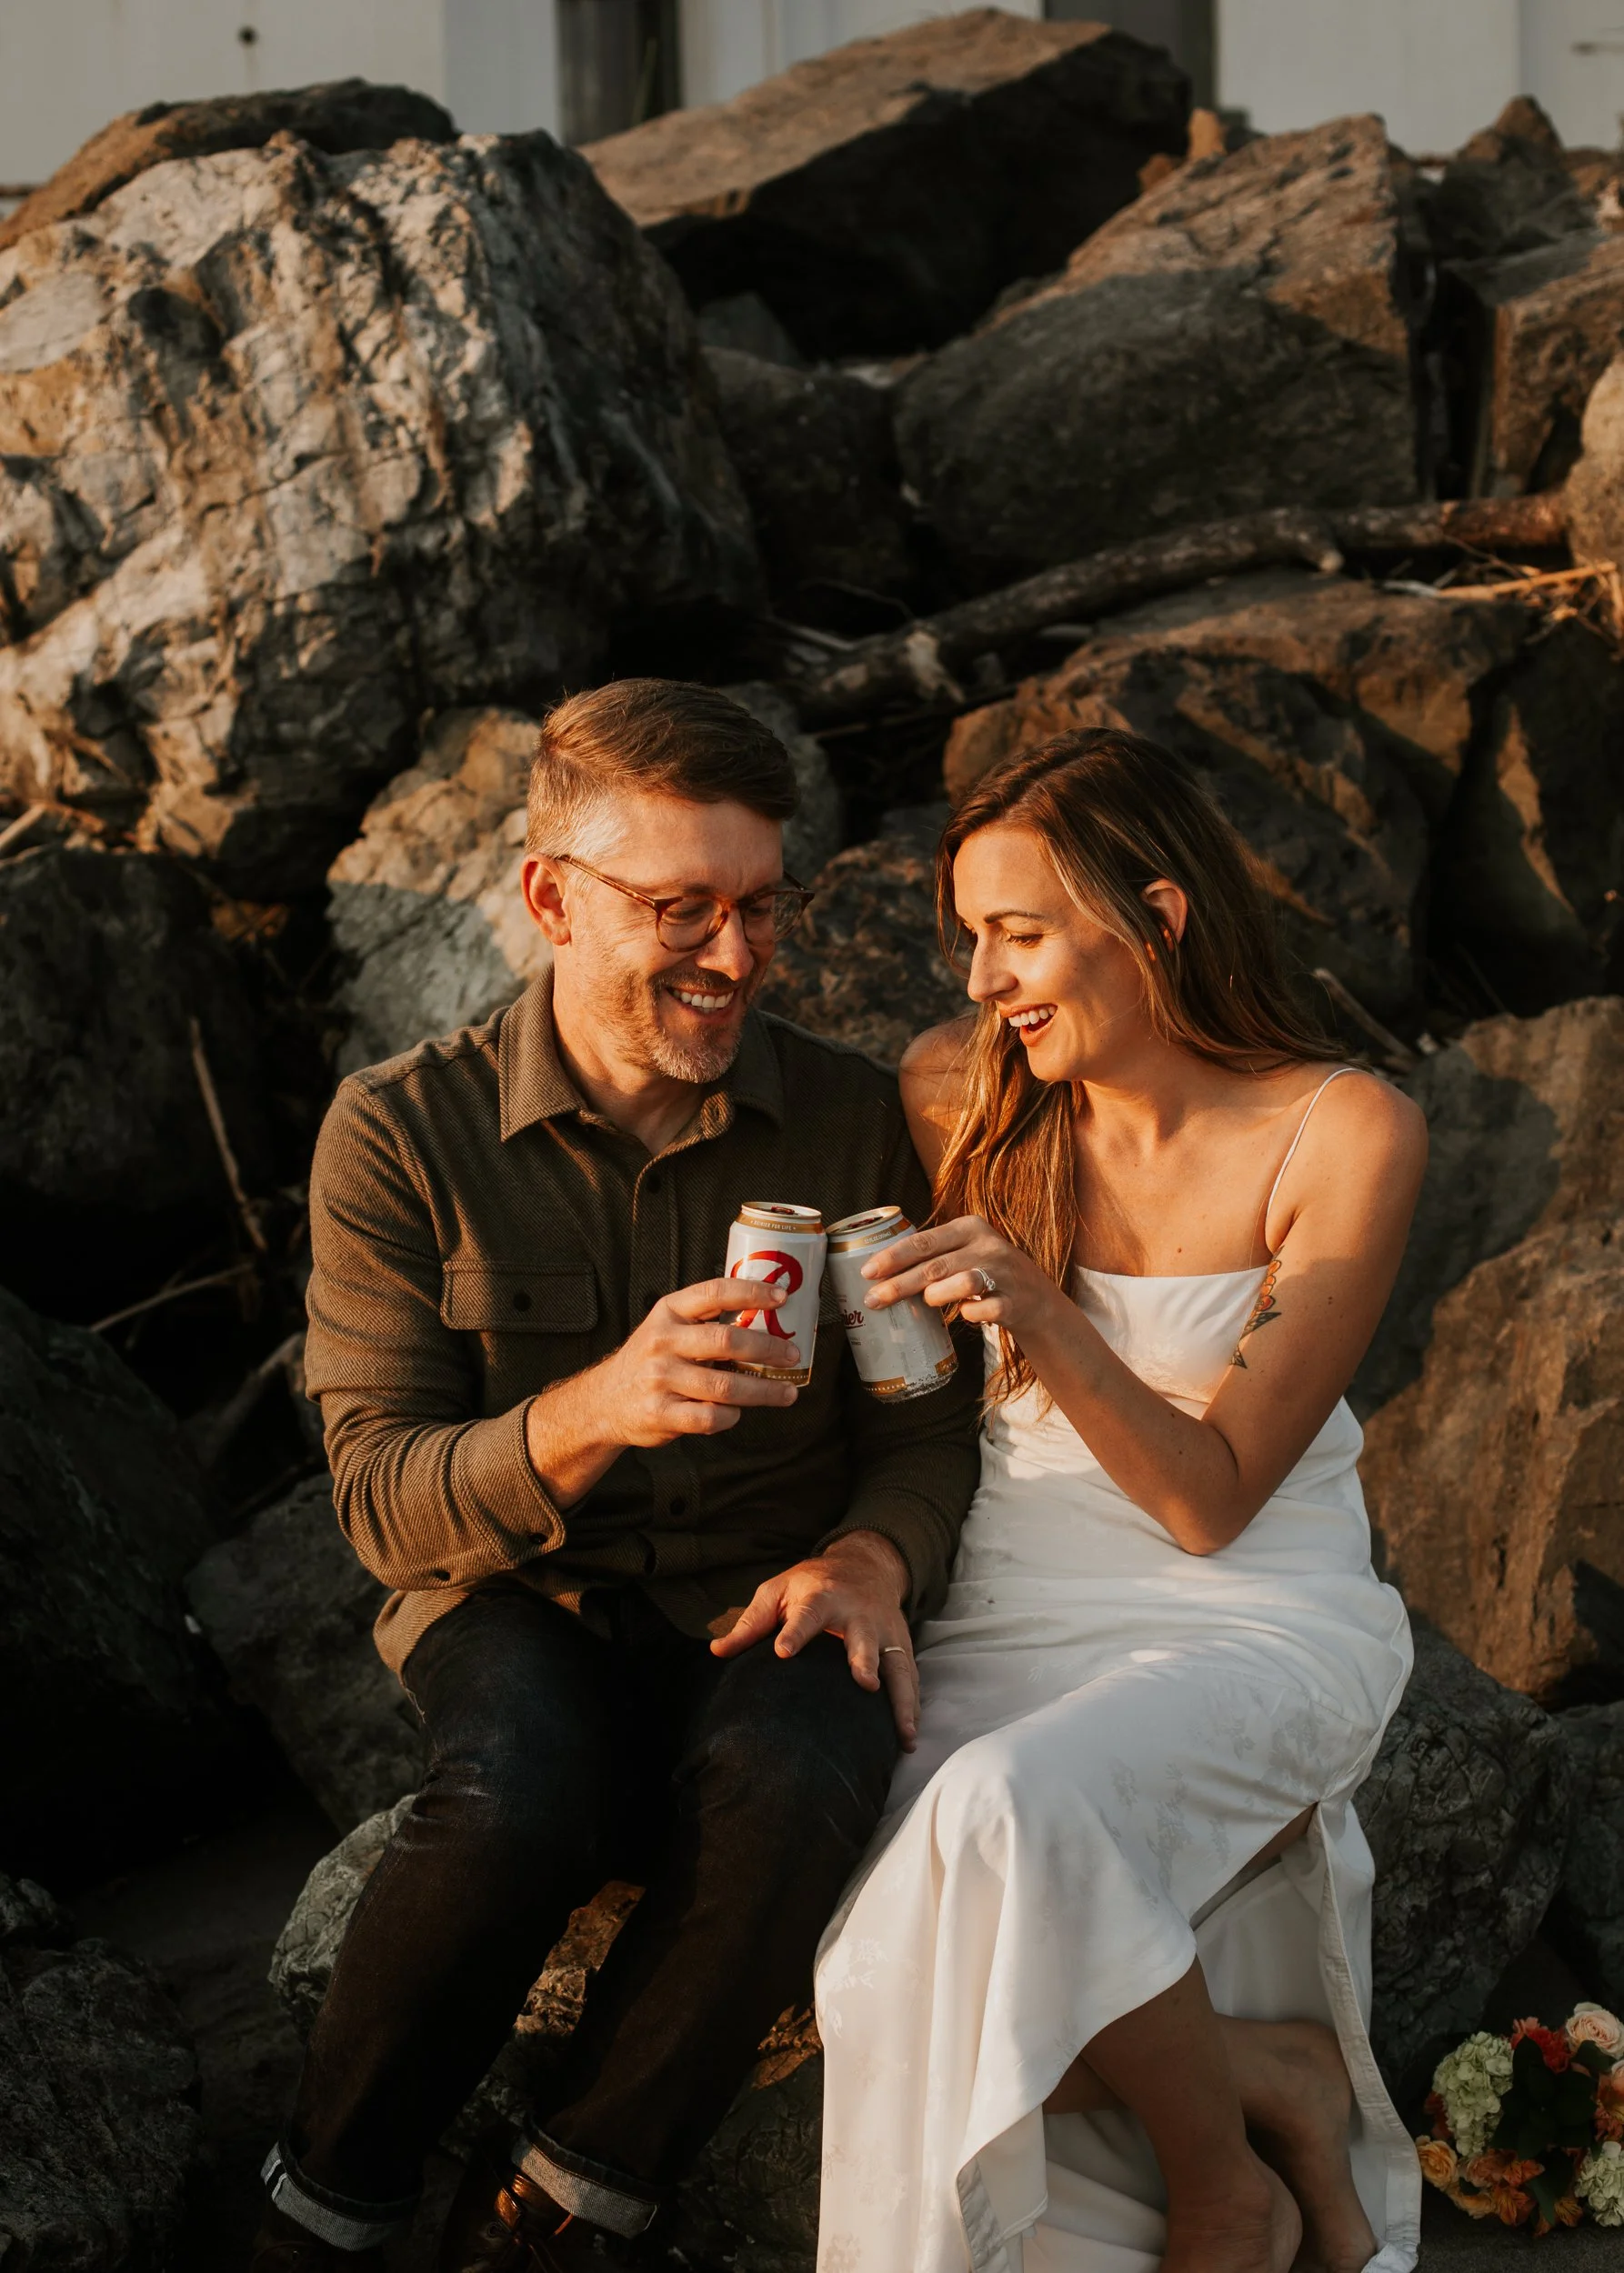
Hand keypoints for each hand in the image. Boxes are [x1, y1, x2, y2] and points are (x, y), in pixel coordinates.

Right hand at [524, 1276, 801, 1506]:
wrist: (605, 1401)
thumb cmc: (651, 1360)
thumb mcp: (668, 1328)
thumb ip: (706, 1322)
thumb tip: (767, 1320)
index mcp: (669, 1312)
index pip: (714, 1293)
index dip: (751, 1292)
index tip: (782, 1298)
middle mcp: (662, 1341)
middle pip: (726, 1341)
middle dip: (768, 1348)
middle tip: (792, 1355)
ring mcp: (660, 1378)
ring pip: (725, 1385)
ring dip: (763, 1391)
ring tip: (785, 1393)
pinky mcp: (660, 1413)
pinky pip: (710, 1417)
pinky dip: (731, 1416)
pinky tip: (736, 1413)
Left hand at [711, 1531, 919, 1748]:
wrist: (865, 1564)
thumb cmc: (811, 1583)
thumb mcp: (777, 1591)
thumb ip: (751, 1622)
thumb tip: (716, 1651)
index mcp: (822, 1597)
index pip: (807, 1614)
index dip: (795, 1632)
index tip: (782, 1652)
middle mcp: (857, 1614)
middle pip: (862, 1637)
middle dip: (864, 1659)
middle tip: (865, 1683)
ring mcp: (884, 1631)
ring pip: (896, 1663)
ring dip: (901, 1697)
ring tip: (903, 1731)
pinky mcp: (900, 1645)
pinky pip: (909, 1677)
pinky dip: (912, 1705)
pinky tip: (909, 1736)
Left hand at [862, 1215, 1056, 1341]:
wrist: (1035, 1298)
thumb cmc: (987, 1272)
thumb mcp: (966, 1250)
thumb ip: (933, 1255)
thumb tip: (880, 1274)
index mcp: (970, 1227)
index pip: (924, 1241)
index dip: (893, 1257)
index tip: (867, 1272)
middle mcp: (988, 1246)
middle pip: (935, 1265)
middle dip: (900, 1284)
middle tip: (873, 1300)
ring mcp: (1004, 1273)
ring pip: (962, 1283)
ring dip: (936, 1295)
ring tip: (924, 1302)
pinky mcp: (1014, 1301)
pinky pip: (983, 1310)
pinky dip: (969, 1315)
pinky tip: (964, 1315)